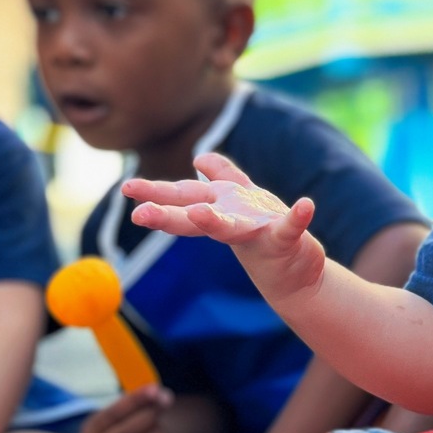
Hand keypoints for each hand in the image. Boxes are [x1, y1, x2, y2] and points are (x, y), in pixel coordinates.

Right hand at [81, 385, 182, 432]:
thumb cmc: (123, 428)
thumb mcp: (124, 412)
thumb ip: (142, 401)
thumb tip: (164, 397)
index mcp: (92, 430)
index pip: (114, 413)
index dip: (136, 400)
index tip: (154, 389)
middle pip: (128, 432)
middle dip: (149, 416)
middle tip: (160, 407)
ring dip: (158, 431)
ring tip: (155, 428)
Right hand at [124, 152, 325, 302]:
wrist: (297, 275)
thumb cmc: (265, 234)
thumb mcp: (243, 200)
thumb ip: (223, 175)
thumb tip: (197, 158)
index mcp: (219, 209)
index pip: (183, 199)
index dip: (155, 193)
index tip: (126, 188)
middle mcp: (232, 223)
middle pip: (194, 217)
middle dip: (167, 215)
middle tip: (138, 216)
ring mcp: (257, 233)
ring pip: (230, 227)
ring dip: (214, 221)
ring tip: (199, 213)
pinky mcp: (286, 241)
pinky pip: (291, 227)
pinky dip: (298, 217)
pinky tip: (306, 205)